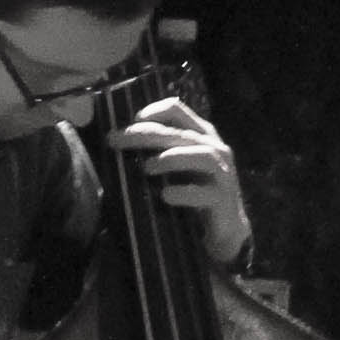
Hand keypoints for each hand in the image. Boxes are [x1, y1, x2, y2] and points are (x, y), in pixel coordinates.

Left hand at [114, 99, 248, 265]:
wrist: (225, 229)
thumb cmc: (194, 193)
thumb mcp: (176, 167)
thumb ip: (156, 151)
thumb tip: (113, 142)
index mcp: (201, 135)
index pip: (177, 110)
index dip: (152, 112)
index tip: (130, 123)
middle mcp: (215, 149)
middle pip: (180, 132)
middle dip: (146, 134)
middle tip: (118, 141)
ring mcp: (222, 174)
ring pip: (202, 156)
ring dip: (172, 158)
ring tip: (147, 167)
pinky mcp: (223, 200)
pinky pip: (205, 193)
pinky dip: (184, 192)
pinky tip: (165, 195)